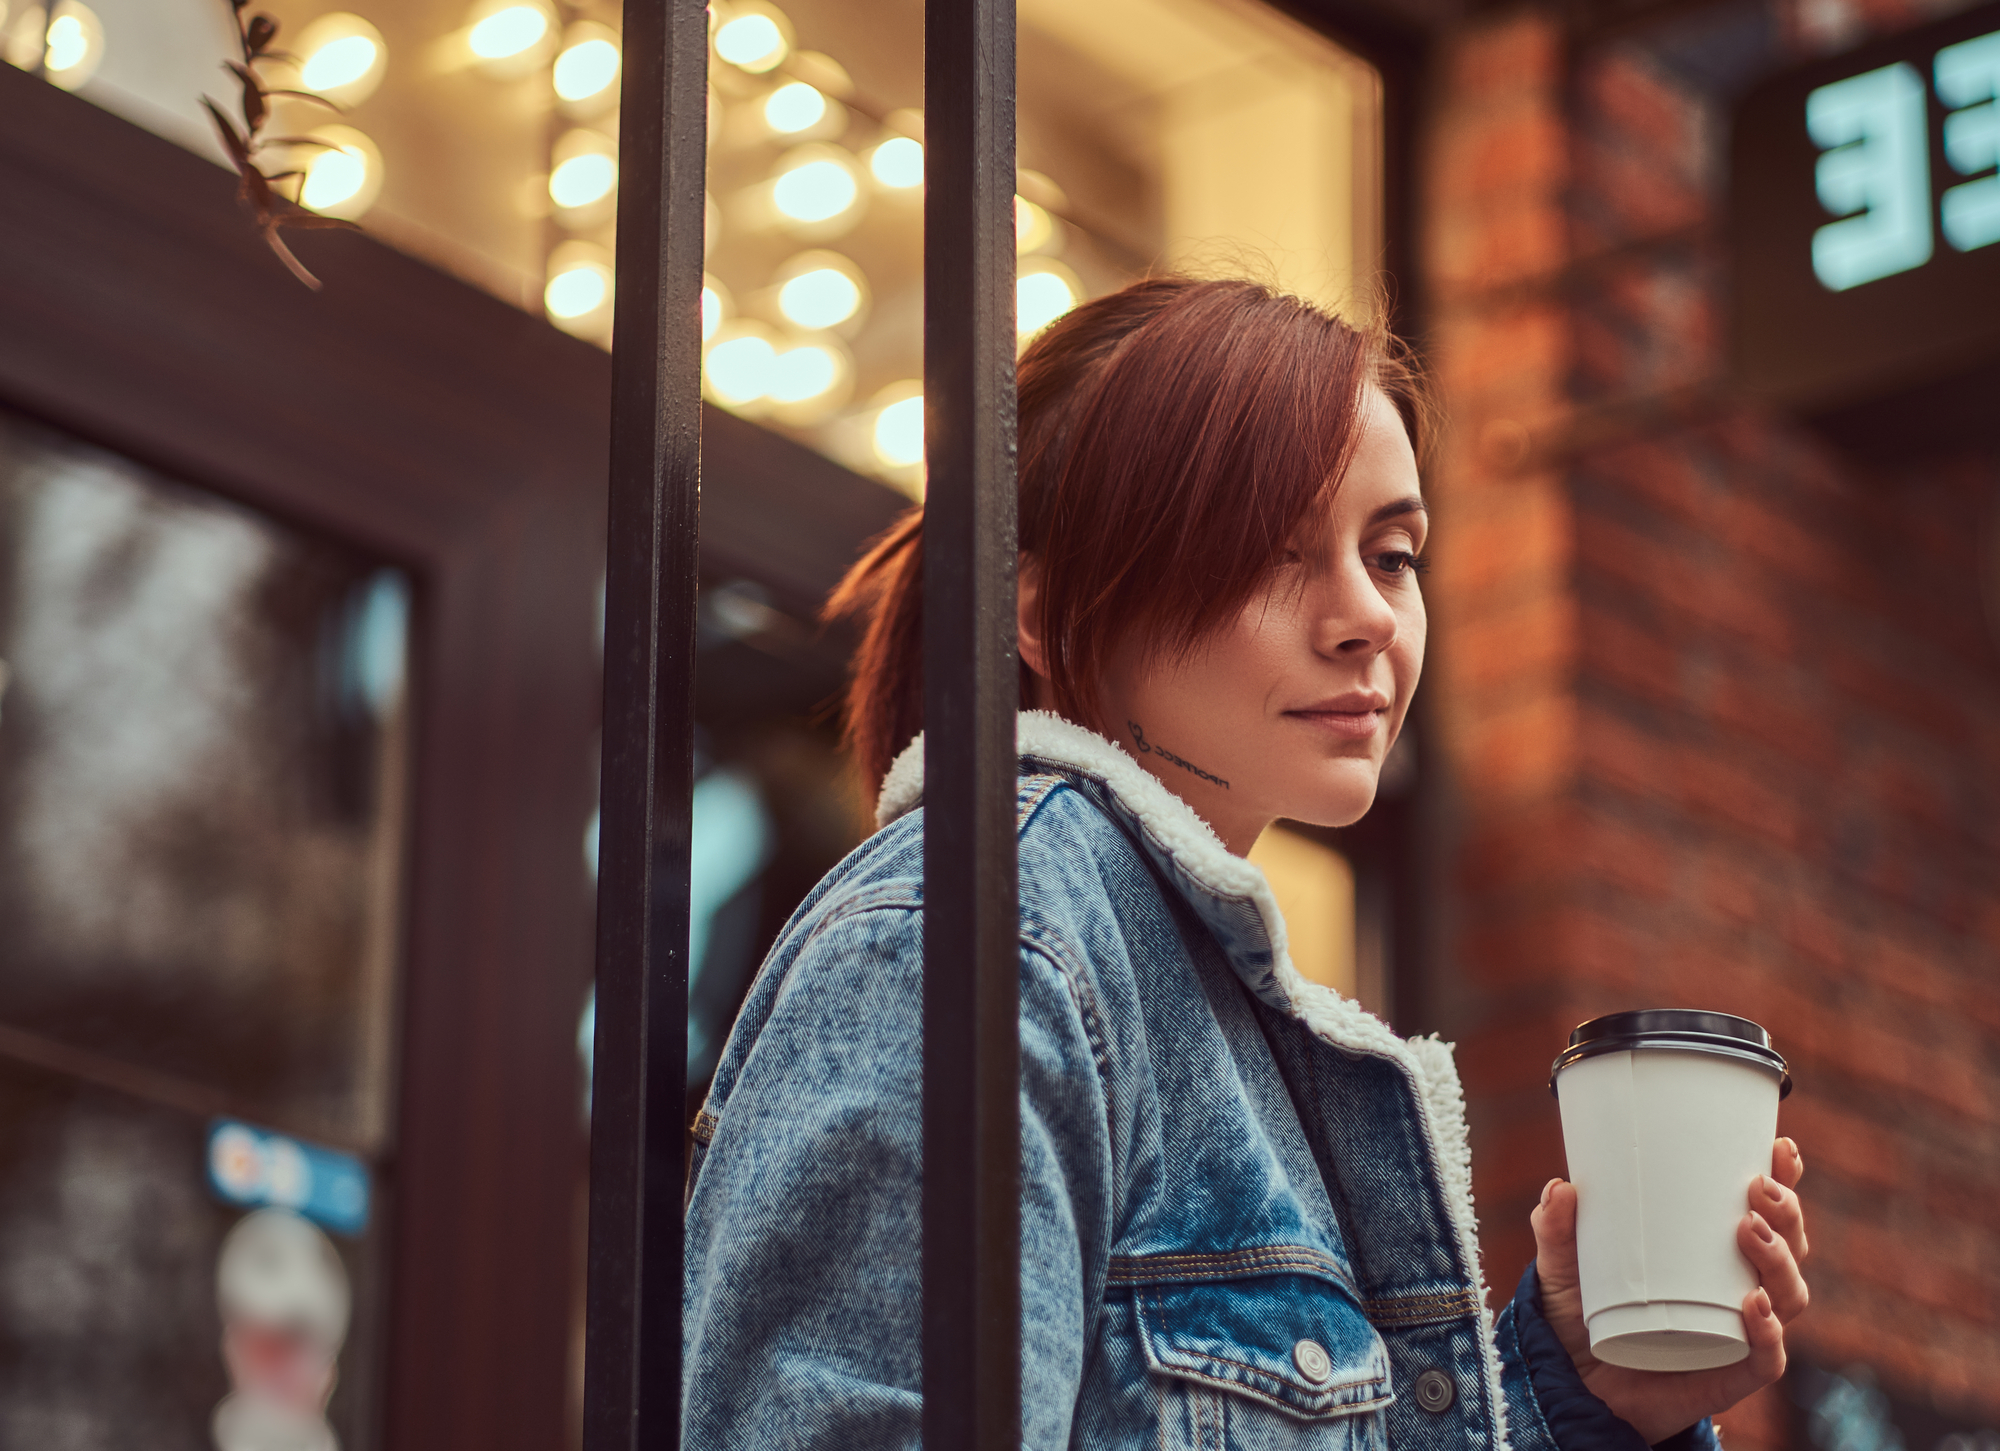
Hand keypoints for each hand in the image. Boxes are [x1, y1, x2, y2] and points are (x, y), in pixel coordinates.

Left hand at [1529, 1137, 1808, 1444]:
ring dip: (1780, 1261)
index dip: (1784, 1179)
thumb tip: (1561, 1189)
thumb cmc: (1583, 1314)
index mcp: (1712, 1251)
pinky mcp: (1729, 1376)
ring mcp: (1738, 1333)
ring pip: (1789, 1297)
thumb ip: (1558, 1230)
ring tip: (1748, 1230)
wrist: (1574, 1386)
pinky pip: (1766, 1359)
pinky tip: (1754, 1305)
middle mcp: (1737, 1288)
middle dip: (1787, 1215)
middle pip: (1790, 1249)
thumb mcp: (1564, 1267)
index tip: (1780, 1146)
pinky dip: (1769, 1333)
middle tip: (1757, 1189)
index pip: (1766, 1213)